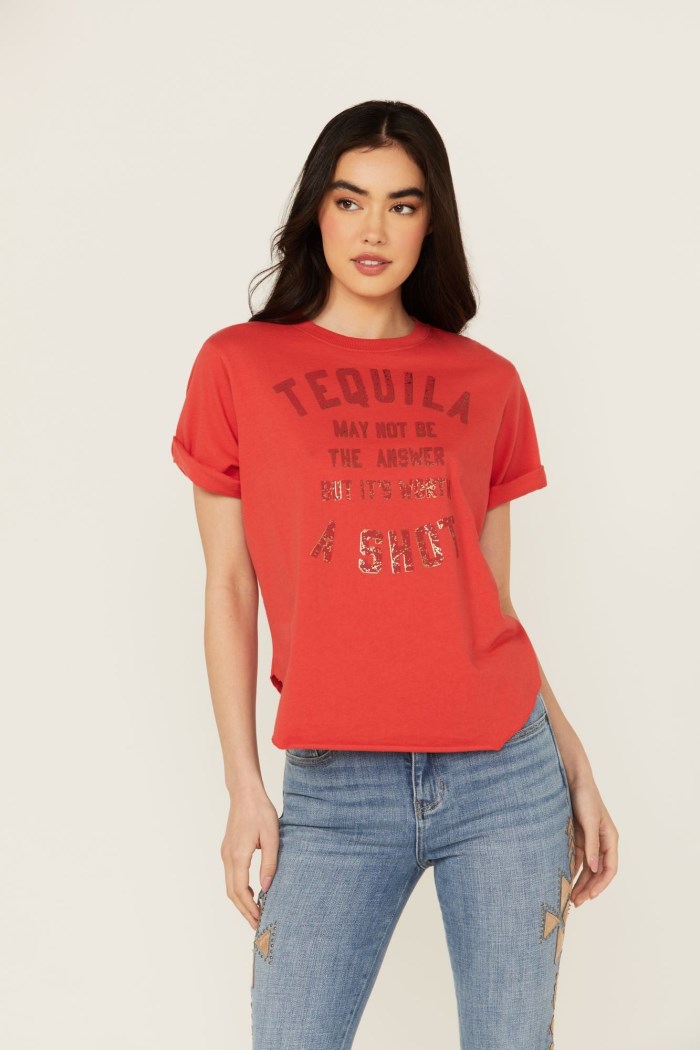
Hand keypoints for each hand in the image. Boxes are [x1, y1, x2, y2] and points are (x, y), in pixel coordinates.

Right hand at [220, 789, 279, 929]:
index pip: (241, 891)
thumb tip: (266, 888)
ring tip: (254, 913)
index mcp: (238, 856)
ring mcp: (225, 853)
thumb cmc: (260, 811)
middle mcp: (227, 857)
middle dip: (244, 911)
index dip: (250, 909)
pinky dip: (239, 889)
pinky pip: (231, 876)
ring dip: (240, 901)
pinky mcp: (228, 849)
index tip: (260, 921)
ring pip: (229, 885)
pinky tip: (251, 893)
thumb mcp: (271, 836)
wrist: (245, 792)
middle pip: (232, 893)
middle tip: (257, 925)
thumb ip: (269, 863)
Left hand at [567, 771, 618, 906]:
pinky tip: (564, 879)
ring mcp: (589, 840)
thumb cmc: (585, 796)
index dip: (601, 884)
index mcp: (610, 839)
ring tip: (570, 897)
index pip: (610, 868)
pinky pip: (577, 858)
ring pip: (586, 868)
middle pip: (598, 872)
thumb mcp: (590, 821)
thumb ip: (592, 845)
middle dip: (588, 888)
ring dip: (580, 882)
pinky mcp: (577, 836)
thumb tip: (594, 868)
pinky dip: (571, 869)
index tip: (589, 896)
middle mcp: (601, 842)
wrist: (572, 778)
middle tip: (576, 903)